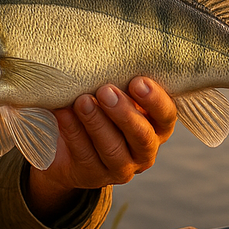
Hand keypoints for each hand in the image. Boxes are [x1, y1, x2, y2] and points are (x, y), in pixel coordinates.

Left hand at [27, 77, 176, 220]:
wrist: (68, 146)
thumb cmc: (99, 108)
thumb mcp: (113, 95)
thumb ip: (119, 81)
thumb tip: (108, 52)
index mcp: (156, 127)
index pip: (166, 116)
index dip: (154, 101)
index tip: (137, 81)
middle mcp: (144, 151)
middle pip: (142, 136)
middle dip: (124, 113)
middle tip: (106, 90)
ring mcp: (120, 168)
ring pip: (112, 149)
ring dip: (97, 123)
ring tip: (82, 101)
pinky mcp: (93, 176)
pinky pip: (84, 154)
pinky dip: (73, 131)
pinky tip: (63, 112)